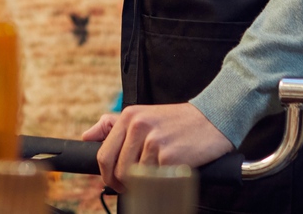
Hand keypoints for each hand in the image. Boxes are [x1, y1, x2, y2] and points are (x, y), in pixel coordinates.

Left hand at [84, 103, 234, 192]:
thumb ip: (112, 125)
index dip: (107, 174)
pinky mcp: (170, 156)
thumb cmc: (178, 122)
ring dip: (143, 185)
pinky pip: (154, 181)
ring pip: (135, 178)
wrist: (214, 117)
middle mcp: (139, 126)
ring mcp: (154, 142)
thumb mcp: (143, 115)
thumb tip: (87, 136)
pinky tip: (168, 176)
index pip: (103, 154)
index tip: (116, 180)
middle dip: (123, 184)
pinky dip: (160, 184)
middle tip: (135, 187)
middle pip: (117, 170)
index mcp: (129, 116)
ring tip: (155, 178)